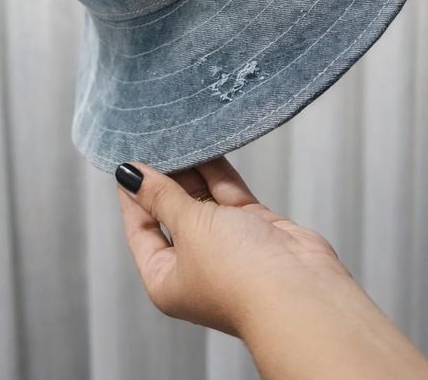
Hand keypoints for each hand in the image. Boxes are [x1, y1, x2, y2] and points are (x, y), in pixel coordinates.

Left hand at [114, 156, 346, 337]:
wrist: (300, 291)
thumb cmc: (237, 274)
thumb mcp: (188, 228)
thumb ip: (162, 196)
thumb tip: (130, 175)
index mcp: (166, 280)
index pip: (140, 231)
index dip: (133, 197)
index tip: (127, 162)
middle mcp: (195, 264)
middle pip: (171, 213)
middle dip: (164, 179)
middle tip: (154, 141)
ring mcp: (226, 245)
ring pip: (202, 199)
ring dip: (192, 170)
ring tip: (177, 136)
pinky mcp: (254, 228)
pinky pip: (229, 194)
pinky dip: (218, 171)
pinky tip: (206, 144)